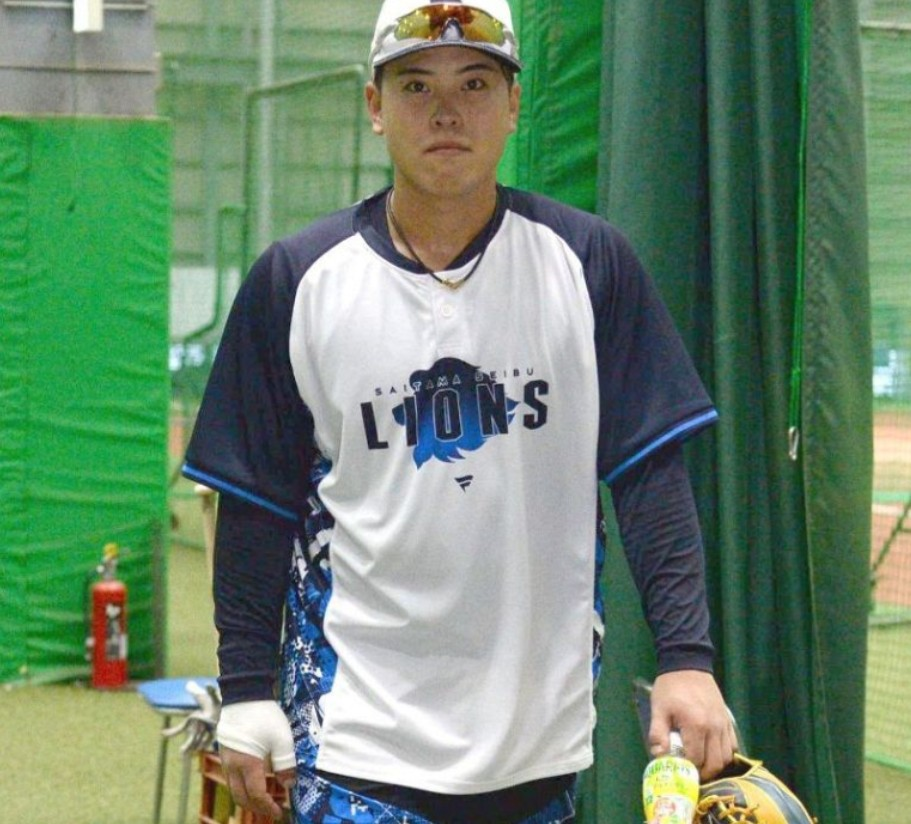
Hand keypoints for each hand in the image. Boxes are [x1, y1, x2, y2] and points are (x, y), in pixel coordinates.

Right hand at [216, 700, 297, 818]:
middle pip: (241, 797)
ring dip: (248, 797)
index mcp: (247, 764)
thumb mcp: (282, 739)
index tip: (279, 812)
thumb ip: (286, 763)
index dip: (268, 807)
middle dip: (256, 807)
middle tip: (271, 809)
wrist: (244, 694)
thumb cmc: (264, 716)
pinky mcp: (225, 751)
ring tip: (264, 798)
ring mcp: (226, 758)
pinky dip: (242, 785)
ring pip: (234, 787)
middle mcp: (232, 765)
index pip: (256, 795)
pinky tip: (255, 779)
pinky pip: (231, 776)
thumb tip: (289, 784)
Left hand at [648, 669, 736, 780]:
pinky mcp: (728, 720)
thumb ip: (658, 733)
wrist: (688, 664)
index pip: (696, 759)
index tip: (679, 770)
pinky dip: (724, 755)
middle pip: (714, 764)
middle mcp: (714, 728)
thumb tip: (659, 756)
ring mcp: (724, 724)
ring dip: (715, 766)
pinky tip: (712, 753)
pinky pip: (733, 745)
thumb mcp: (658, 708)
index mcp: (696, 726)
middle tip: (690, 773)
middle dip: (703, 773)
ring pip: (726, 757)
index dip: (687, 769)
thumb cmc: (670, 687)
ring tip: (701, 765)